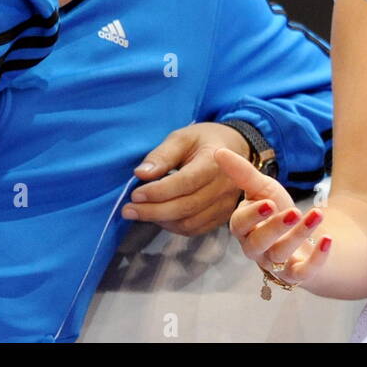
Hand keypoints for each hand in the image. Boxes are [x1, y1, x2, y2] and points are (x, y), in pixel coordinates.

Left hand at [120, 122, 253, 235]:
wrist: (237, 150)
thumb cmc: (205, 141)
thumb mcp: (182, 137)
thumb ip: (162, 155)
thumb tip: (141, 174)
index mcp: (214, 161)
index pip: (185, 182)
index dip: (158, 192)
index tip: (134, 195)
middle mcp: (224, 186)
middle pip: (186, 207)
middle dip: (153, 211)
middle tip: (128, 210)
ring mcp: (226, 204)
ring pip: (190, 222)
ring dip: (161, 221)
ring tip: (141, 213)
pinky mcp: (223, 216)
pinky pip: (196, 229)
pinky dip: (174, 227)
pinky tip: (160, 218)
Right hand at [214, 148, 331, 285]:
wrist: (304, 239)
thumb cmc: (276, 212)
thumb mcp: (262, 190)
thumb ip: (242, 173)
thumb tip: (217, 151)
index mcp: (244, 228)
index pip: (240, 225)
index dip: (252, 215)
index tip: (268, 202)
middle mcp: (257, 249)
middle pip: (258, 243)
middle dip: (274, 228)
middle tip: (293, 212)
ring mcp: (276, 264)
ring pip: (281, 255)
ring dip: (299, 235)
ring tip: (317, 214)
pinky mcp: (297, 274)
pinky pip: (303, 273)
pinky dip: (316, 259)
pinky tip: (328, 240)